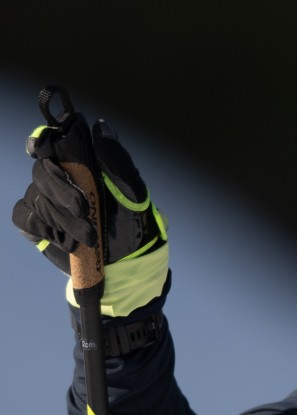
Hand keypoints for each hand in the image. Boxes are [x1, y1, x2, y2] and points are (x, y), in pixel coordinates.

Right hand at [12, 119, 167, 315]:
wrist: (127, 267)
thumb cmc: (134, 226)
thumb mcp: (134, 195)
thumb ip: (119, 163)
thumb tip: (102, 127)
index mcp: (84, 166)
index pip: (54, 144)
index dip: (42, 141)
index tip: (40, 147)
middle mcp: (61, 179)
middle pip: (42, 172)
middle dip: (61, 192)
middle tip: (84, 211)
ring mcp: (46, 201)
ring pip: (36, 198)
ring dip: (62, 219)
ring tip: (89, 238)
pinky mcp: (38, 225)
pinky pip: (24, 217)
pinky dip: (41, 227)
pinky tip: (62, 239)